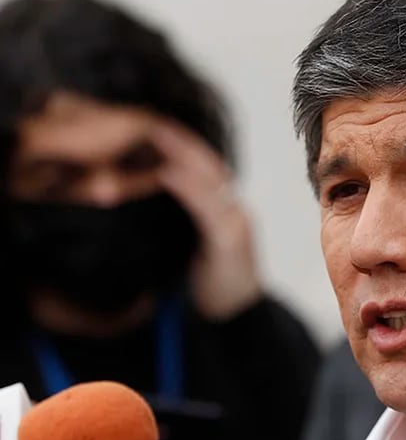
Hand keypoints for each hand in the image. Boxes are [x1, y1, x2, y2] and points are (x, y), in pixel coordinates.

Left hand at [151, 122, 261, 319]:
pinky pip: (211, 207)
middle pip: (208, 164)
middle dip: (180, 140)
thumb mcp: (188, 248)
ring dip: (184, 153)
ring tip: (156, 134)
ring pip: (212, 178)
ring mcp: (235, 222)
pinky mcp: (232, 240)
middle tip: (150, 120)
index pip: (201, 167)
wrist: (233, 319)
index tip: (151, 125)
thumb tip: (136, 200)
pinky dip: (190, 187)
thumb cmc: (209, 284)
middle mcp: (231, 209)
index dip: (179, 144)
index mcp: (219, 211)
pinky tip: (168, 173)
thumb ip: (176, 222)